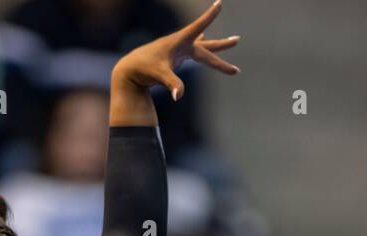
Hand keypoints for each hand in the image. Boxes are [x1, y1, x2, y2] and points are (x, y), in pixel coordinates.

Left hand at [112, 0, 240, 101]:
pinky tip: (203, 39)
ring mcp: (178, 51)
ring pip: (202, 49)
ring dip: (216, 47)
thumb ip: (172, 84)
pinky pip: (193, 51)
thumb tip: (180, 96)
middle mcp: (180, 45)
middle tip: (237, 40)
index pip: (198, 27)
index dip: (209, 16)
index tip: (219, 3)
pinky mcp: (175, 57)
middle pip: (206, 46)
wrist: (129, 71)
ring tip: (232, 41)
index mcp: (178, 42)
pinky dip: (201, 46)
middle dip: (222, 46)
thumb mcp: (158, 75)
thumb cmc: (142, 70)